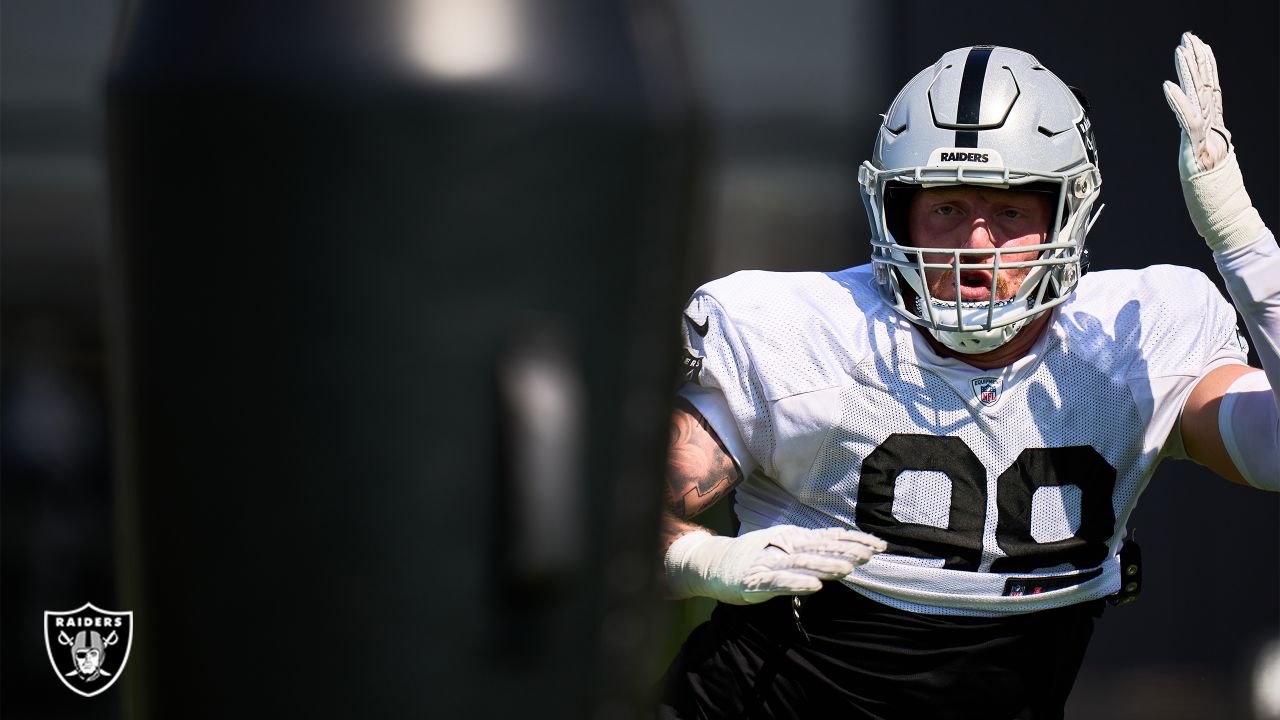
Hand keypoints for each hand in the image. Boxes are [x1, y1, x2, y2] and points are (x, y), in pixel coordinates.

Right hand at [664, 525, 886, 604]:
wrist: (711, 562)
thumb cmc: (752, 557)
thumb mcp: (783, 548)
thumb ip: (810, 549)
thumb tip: (844, 551)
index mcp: (793, 538)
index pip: (829, 538)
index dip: (854, 540)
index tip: (880, 544)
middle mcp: (783, 546)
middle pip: (820, 548)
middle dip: (847, 550)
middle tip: (873, 553)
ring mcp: (768, 562)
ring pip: (802, 563)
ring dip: (826, 566)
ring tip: (849, 569)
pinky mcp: (754, 580)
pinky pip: (778, 582)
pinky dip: (796, 583)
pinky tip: (814, 587)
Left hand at [1160, 31, 1263, 252]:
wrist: (1227, 218)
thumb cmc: (1214, 198)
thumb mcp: (1203, 164)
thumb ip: (1202, 146)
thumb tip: (1199, 137)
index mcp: (1215, 131)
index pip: (1211, 91)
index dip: (1205, 68)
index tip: (1197, 47)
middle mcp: (1214, 129)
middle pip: (1207, 87)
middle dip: (1197, 60)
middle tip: (1189, 38)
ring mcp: (1207, 138)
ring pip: (1199, 97)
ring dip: (1189, 72)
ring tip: (1182, 50)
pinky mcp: (1198, 150)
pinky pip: (1188, 122)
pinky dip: (1178, 104)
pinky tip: (1168, 87)